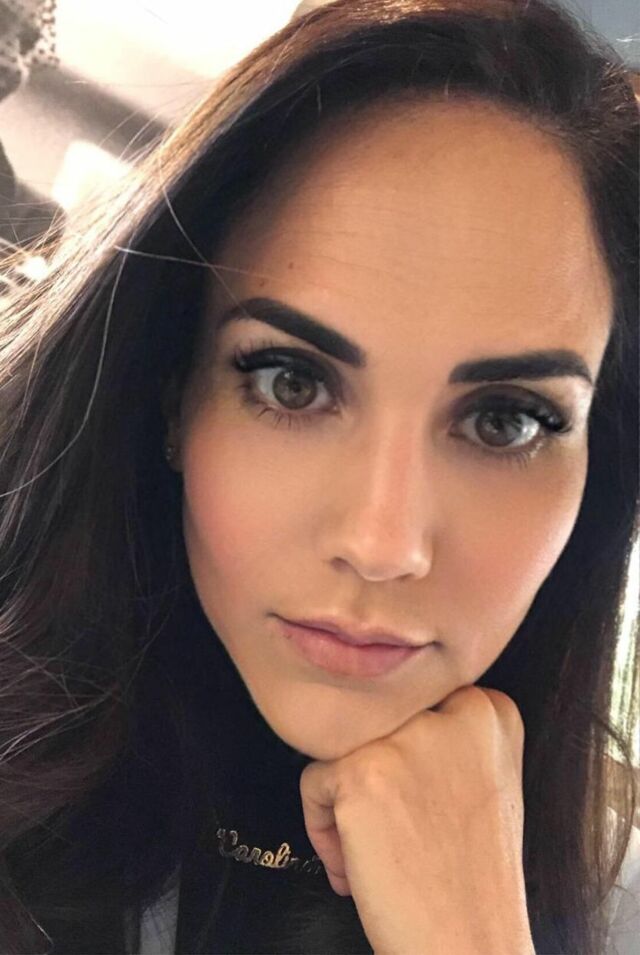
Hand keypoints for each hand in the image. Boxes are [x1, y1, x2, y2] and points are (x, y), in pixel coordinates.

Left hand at [299, 685, 534, 954]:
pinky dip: (321, 827)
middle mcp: (453, 712)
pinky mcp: (361, 770)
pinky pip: (313, 782)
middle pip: (377, 724)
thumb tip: (383, 711)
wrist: (469, 949)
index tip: (419, 805)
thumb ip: (451, 734)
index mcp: (490, 711)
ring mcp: (405, 738)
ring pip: (342, 749)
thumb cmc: (472, 880)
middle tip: (397, 833)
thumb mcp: (488, 781)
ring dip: (347, 803)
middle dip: (376, 778)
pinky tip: (357, 868)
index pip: (414, 705)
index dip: (407, 762)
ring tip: (375, 854)